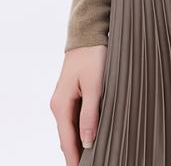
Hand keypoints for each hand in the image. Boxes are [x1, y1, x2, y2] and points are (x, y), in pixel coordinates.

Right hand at [50, 45, 106, 162]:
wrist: (88, 34)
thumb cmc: (93, 55)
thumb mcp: (96, 85)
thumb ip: (91, 114)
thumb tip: (87, 142)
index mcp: (61, 105)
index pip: (67, 140)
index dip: (75, 158)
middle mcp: (59, 105)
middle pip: (67, 137)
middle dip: (77, 153)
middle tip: (93, 164)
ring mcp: (64, 100)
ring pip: (71, 128)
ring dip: (80, 142)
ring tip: (94, 156)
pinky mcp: (71, 94)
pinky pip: (75, 118)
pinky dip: (82, 129)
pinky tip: (92, 135)